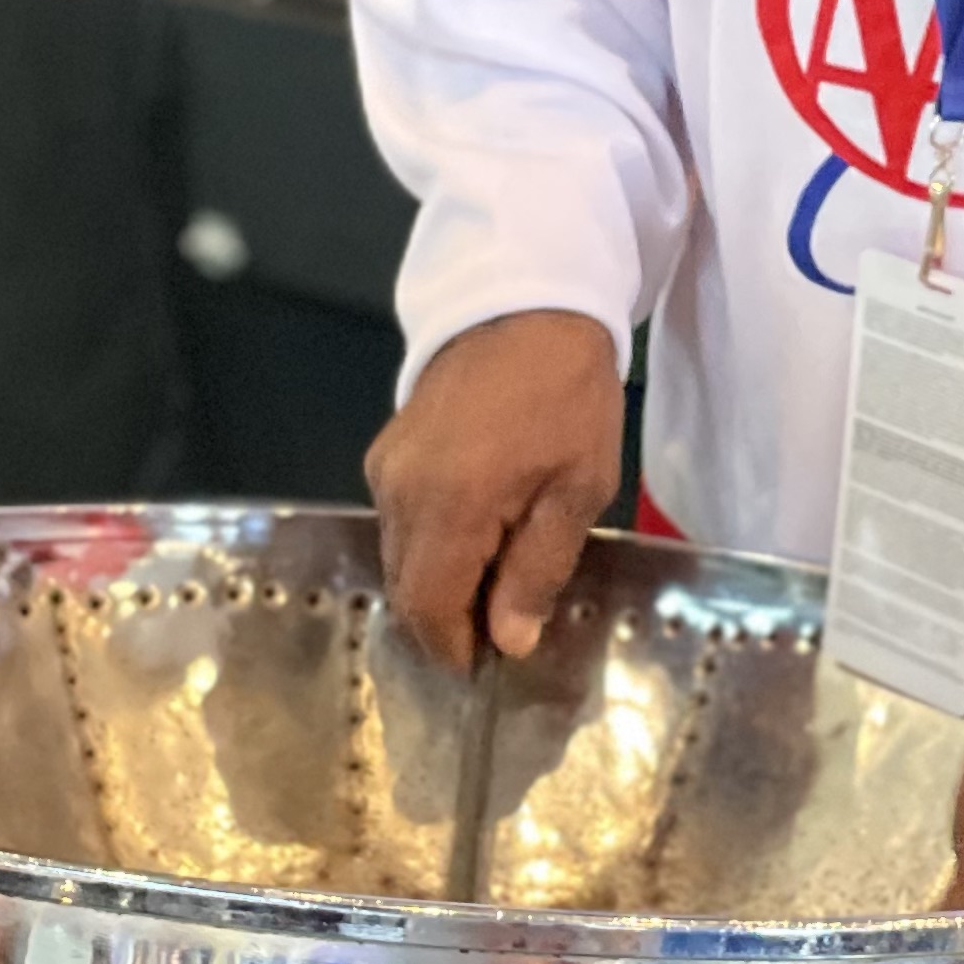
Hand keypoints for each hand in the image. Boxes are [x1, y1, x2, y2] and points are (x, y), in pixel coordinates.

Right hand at [365, 309, 622, 668]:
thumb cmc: (567, 396)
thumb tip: (509, 639)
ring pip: (400, 556)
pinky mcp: (386, 450)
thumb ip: (538, 569)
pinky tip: (476, 534)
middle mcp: (399, 493)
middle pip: (406, 588)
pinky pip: (400, 520)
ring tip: (496, 576)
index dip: (453, 647)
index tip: (490, 663)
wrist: (526, 300)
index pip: (427, 609)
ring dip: (440, 579)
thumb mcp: (578, 488)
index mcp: (447, 507)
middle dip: (448, 618)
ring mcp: (385, 469)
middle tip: (502, 624)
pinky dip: (432, 543)